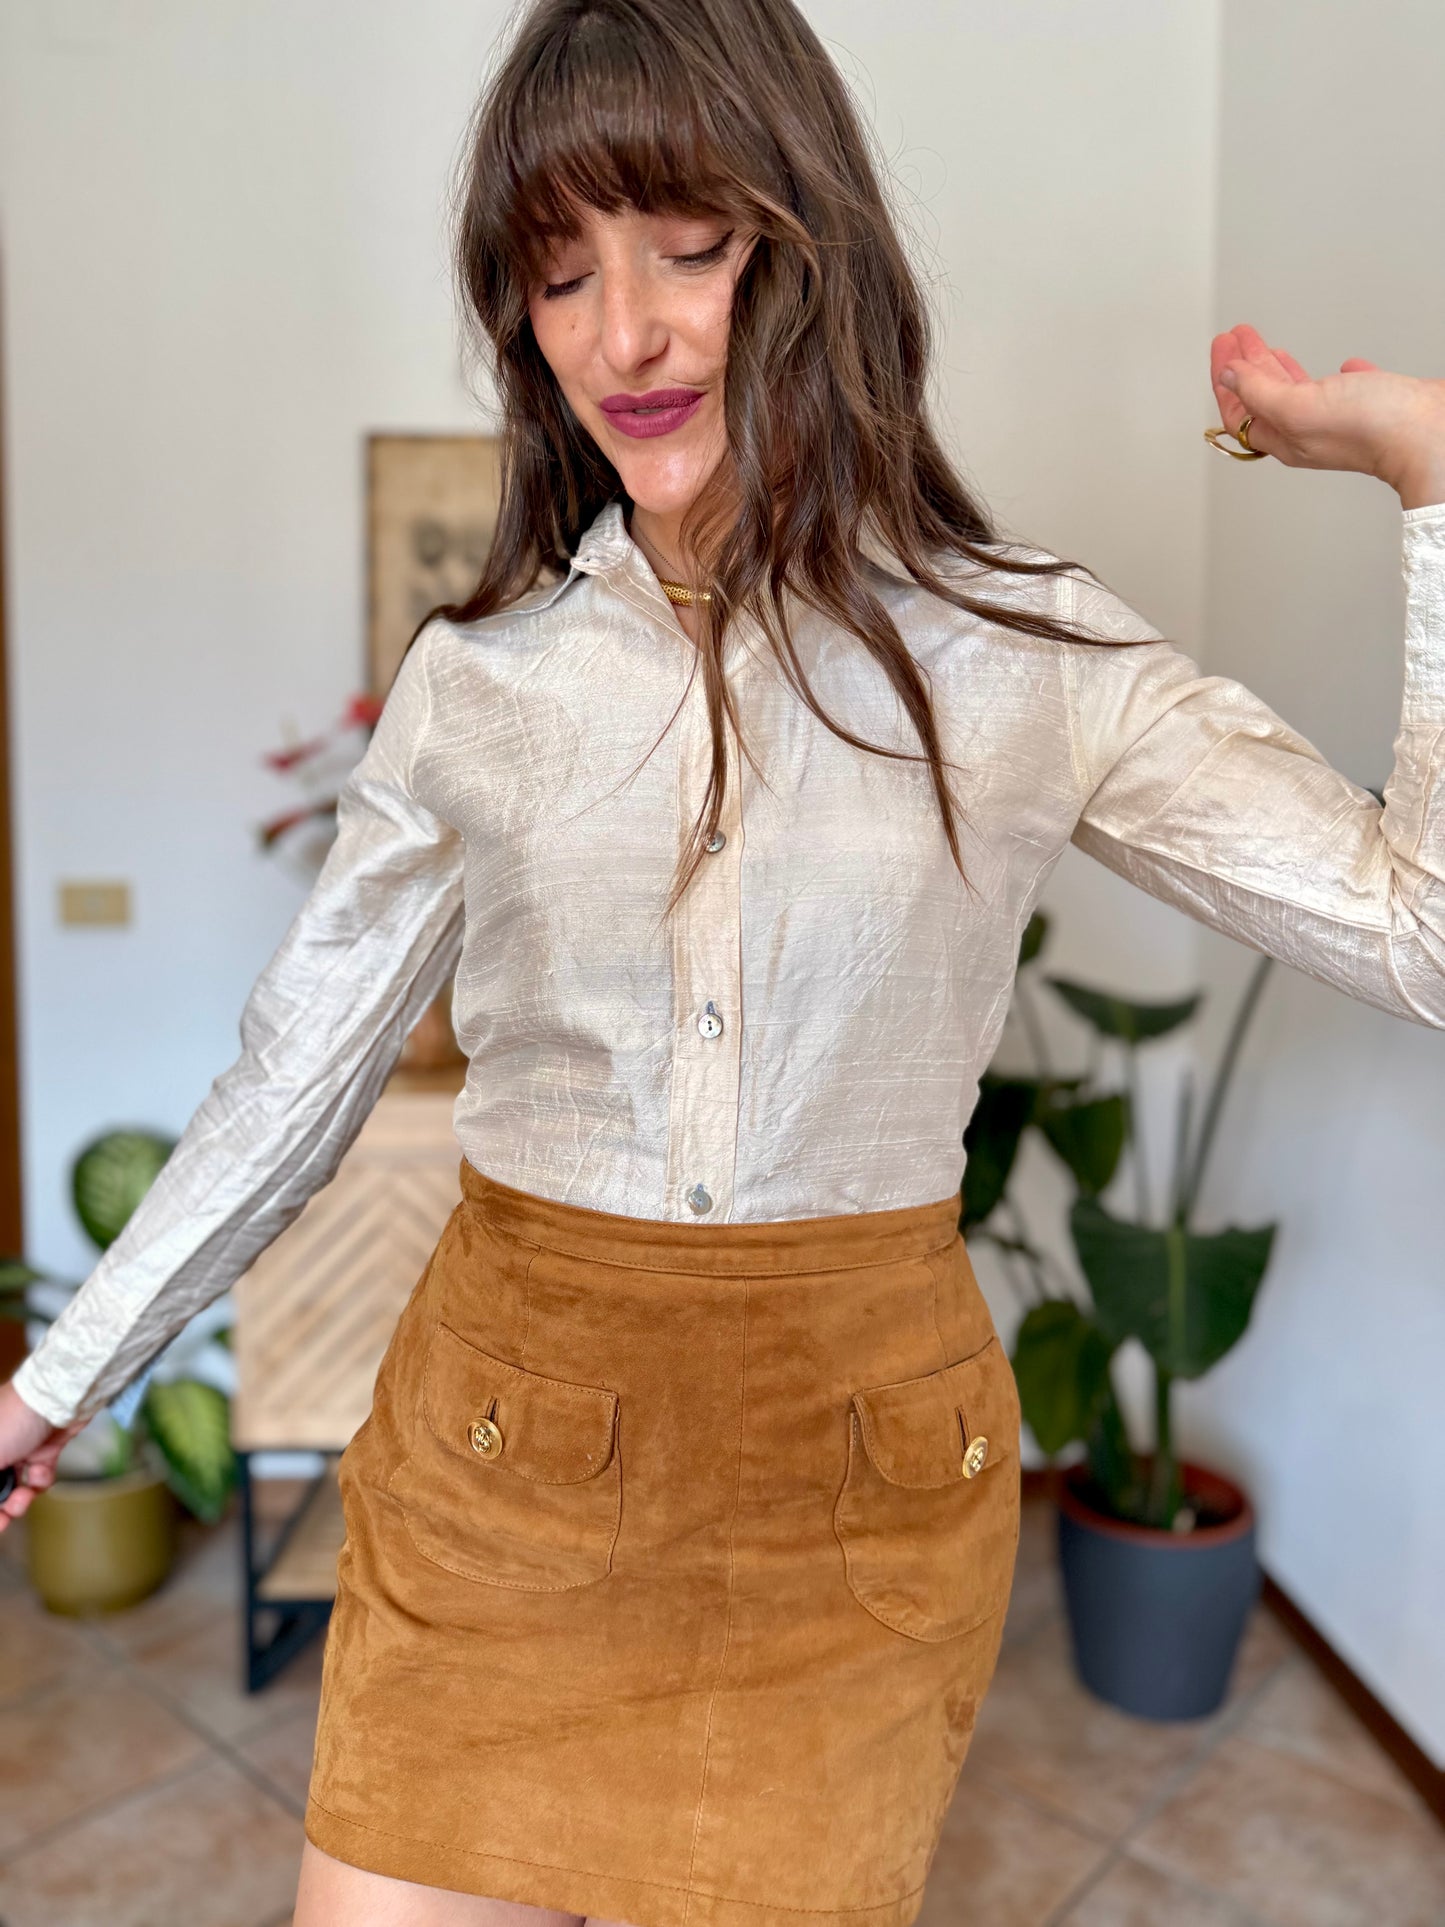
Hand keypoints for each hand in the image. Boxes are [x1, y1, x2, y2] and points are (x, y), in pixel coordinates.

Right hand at [0, 1381, 86, 1530]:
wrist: (61, 1397)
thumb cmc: (16, 1417)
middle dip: (2, 1506)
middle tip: (6, 1519)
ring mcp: (20, 1448)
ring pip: (17, 1485)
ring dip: (21, 1497)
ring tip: (25, 1496)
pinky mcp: (45, 1449)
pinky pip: (39, 1476)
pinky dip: (41, 1479)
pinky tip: (42, 1471)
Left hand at [1211, 322, 1444, 509]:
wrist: (1431, 433)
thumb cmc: (1372, 427)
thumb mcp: (1299, 406)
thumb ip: (1260, 392)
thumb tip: (1230, 377)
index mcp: (1287, 437)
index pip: (1242, 409)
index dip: (1227, 377)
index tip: (1222, 346)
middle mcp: (1310, 431)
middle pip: (1266, 397)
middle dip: (1247, 366)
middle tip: (1235, 339)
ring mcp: (1342, 418)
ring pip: (1300, 391)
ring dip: (1279, 368)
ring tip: (1268, 347)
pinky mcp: (1374, 403)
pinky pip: (1346, 387)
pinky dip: (1333, 374)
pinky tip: (1338, 364)